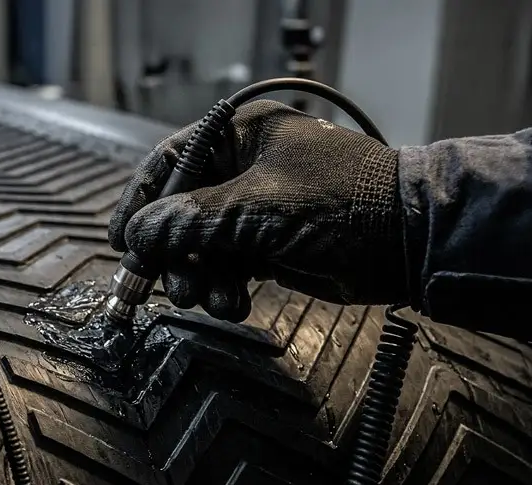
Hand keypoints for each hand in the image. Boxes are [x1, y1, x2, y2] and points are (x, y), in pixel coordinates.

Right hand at [108, 100, 408, 320]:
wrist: (409, 242)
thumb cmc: (343, 203)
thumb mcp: (255, 209)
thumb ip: (189, 222)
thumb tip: (138, 236)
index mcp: (239, 135)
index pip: (169, 162)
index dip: (141, 202)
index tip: (122, 239)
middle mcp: (243, 168)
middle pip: (180, 212)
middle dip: (173, 253)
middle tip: (168, 283)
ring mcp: (256, 208)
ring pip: (202, 246)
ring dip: (200, 278)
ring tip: (209, 300)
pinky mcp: (269, 244)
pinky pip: (228, 266)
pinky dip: (224, 287)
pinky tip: (233, 303)